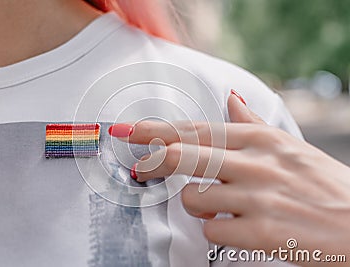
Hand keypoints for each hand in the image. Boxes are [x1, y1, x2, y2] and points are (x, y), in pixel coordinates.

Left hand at [109, 91, 349, 265]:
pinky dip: (217, 231)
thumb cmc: (322, 184)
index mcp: (259, 140)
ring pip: (193, 198)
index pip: (196, 130)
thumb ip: (251, 124)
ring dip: (197, 205)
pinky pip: (212, 231)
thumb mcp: (287, 146)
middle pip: (183, 156)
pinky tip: (236, 228)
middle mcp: (255, 164)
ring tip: (219, 206)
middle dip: (153, 160)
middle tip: (139, 165)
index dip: (158, 130)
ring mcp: (257, 198)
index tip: (132, 131)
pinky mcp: (260, 233)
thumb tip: (229, 100)